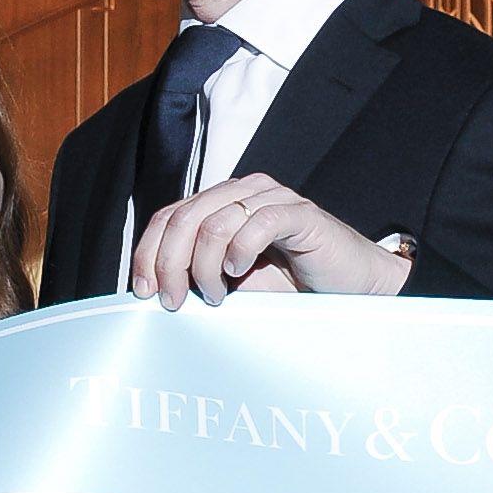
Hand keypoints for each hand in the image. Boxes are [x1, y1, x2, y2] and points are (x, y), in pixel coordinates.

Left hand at [133, 174, 411, 312]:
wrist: (350, 288)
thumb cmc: (291, 286)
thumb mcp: (232, 282)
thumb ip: (196, 275)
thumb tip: (152, 291)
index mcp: (220, 203)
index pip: (168, 216)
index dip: (148, 252)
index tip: (143, 291)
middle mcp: (242, 192)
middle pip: (184, 218)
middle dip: (170, 264)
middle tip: (174, 301)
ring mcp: (271, 198)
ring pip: (214, 222)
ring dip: (204, 267)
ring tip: (217, 296)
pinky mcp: (299, 212)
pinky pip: (257, 223)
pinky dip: (240, 251)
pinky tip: (240, 273)